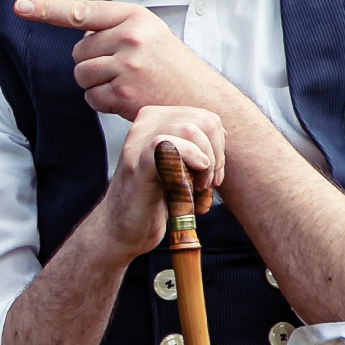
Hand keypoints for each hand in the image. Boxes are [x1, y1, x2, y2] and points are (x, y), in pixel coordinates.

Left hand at [16, 0, 236, 123]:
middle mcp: (130, 37)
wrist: (202, 102)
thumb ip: (116, 29)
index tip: (19, 6)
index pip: (82, 11)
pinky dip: (102, 103)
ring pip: (81, 75)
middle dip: (91, 63)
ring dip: (95, 85)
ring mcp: (127, 66)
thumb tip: (78, 32)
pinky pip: (91, 98)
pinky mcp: (123, 94)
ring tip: (126, 85)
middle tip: (123, 71)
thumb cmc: (173, 69)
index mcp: (135, 17)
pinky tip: (126, 101)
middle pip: (78, 51)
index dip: (46, 10)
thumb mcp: (151, 35)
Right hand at [90, 105, 224, 259]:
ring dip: (207, 162)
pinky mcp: (137, 164)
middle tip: (209, 182)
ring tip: (199, 187)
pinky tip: (195, 181)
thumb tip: (222, 133)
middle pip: (203, 120)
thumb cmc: (153, 199)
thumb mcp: (178, 165)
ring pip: (190, 129)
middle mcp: (146, 123)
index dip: (218, 146)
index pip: (205, 116)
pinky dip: (190, 158)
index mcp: (157, 119)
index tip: (213, 174)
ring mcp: (138, 142)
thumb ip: (195, 146)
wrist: (122, 228)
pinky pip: (167, 144)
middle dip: (217, 154)